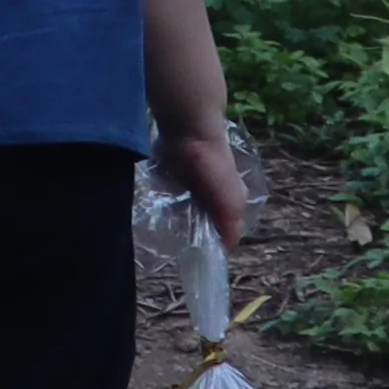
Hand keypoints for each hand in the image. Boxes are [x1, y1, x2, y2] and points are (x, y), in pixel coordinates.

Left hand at [152, 113, 249, 249]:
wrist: (190, 133)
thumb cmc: (215, 167)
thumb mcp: (230, 199)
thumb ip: (231, 223)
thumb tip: (228, 249)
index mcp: (231, 199)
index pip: (224, 228)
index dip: (214, 241)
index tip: (198, 255)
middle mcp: (213, 193)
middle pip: (203, 220)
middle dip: (192, 232)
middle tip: (177, 246)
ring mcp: (192, 185)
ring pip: (185, 211)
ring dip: (177, 221)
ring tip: (164, 235)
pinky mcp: (174, 178)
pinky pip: (169, 199)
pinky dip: (164, 207)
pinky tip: (156, 216)